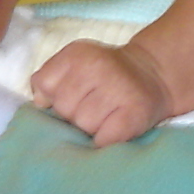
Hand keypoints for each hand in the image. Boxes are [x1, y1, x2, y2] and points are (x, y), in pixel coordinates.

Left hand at [29, 39, 173, 145]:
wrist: (152, 75)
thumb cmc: (104, 75)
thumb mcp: (73, 64)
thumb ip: (49, 80)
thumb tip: (40, 103)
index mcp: (77, 54)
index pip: (44, 86)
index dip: (53, 96)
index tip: (71, 94)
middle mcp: (98, 66)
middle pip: (63, 109)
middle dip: (73, 114)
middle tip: (92, 107)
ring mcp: (119, 89)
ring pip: (83, 126)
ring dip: (92, 128)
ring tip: (106, 116)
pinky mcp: (135, 113)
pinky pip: (104, 139)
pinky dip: (105, 140)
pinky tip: (114, 128)